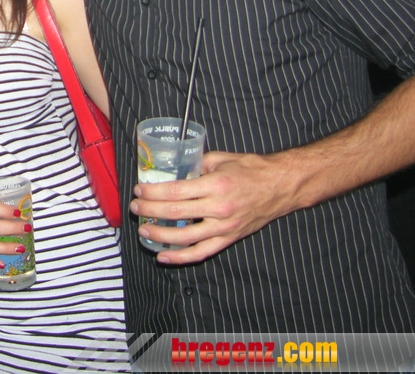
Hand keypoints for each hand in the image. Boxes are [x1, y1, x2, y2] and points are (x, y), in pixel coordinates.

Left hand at [129, 151, 298, 263]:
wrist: (280, 186)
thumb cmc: (251, 169)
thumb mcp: (221, 158)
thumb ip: (196, 164)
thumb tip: (173, 170)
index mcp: (216, 184)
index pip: (175, 191)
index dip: (153, 192)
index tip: (138, 190)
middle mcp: (219, 207)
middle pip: (175, 213)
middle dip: (149, 211)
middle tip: (134, 208)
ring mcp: (224, 227)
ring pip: (185, 237)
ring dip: (159, 235)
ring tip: (143, 230)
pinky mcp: (229, 239)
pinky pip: (201, 252)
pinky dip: (180, 257)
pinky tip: (163, 255)